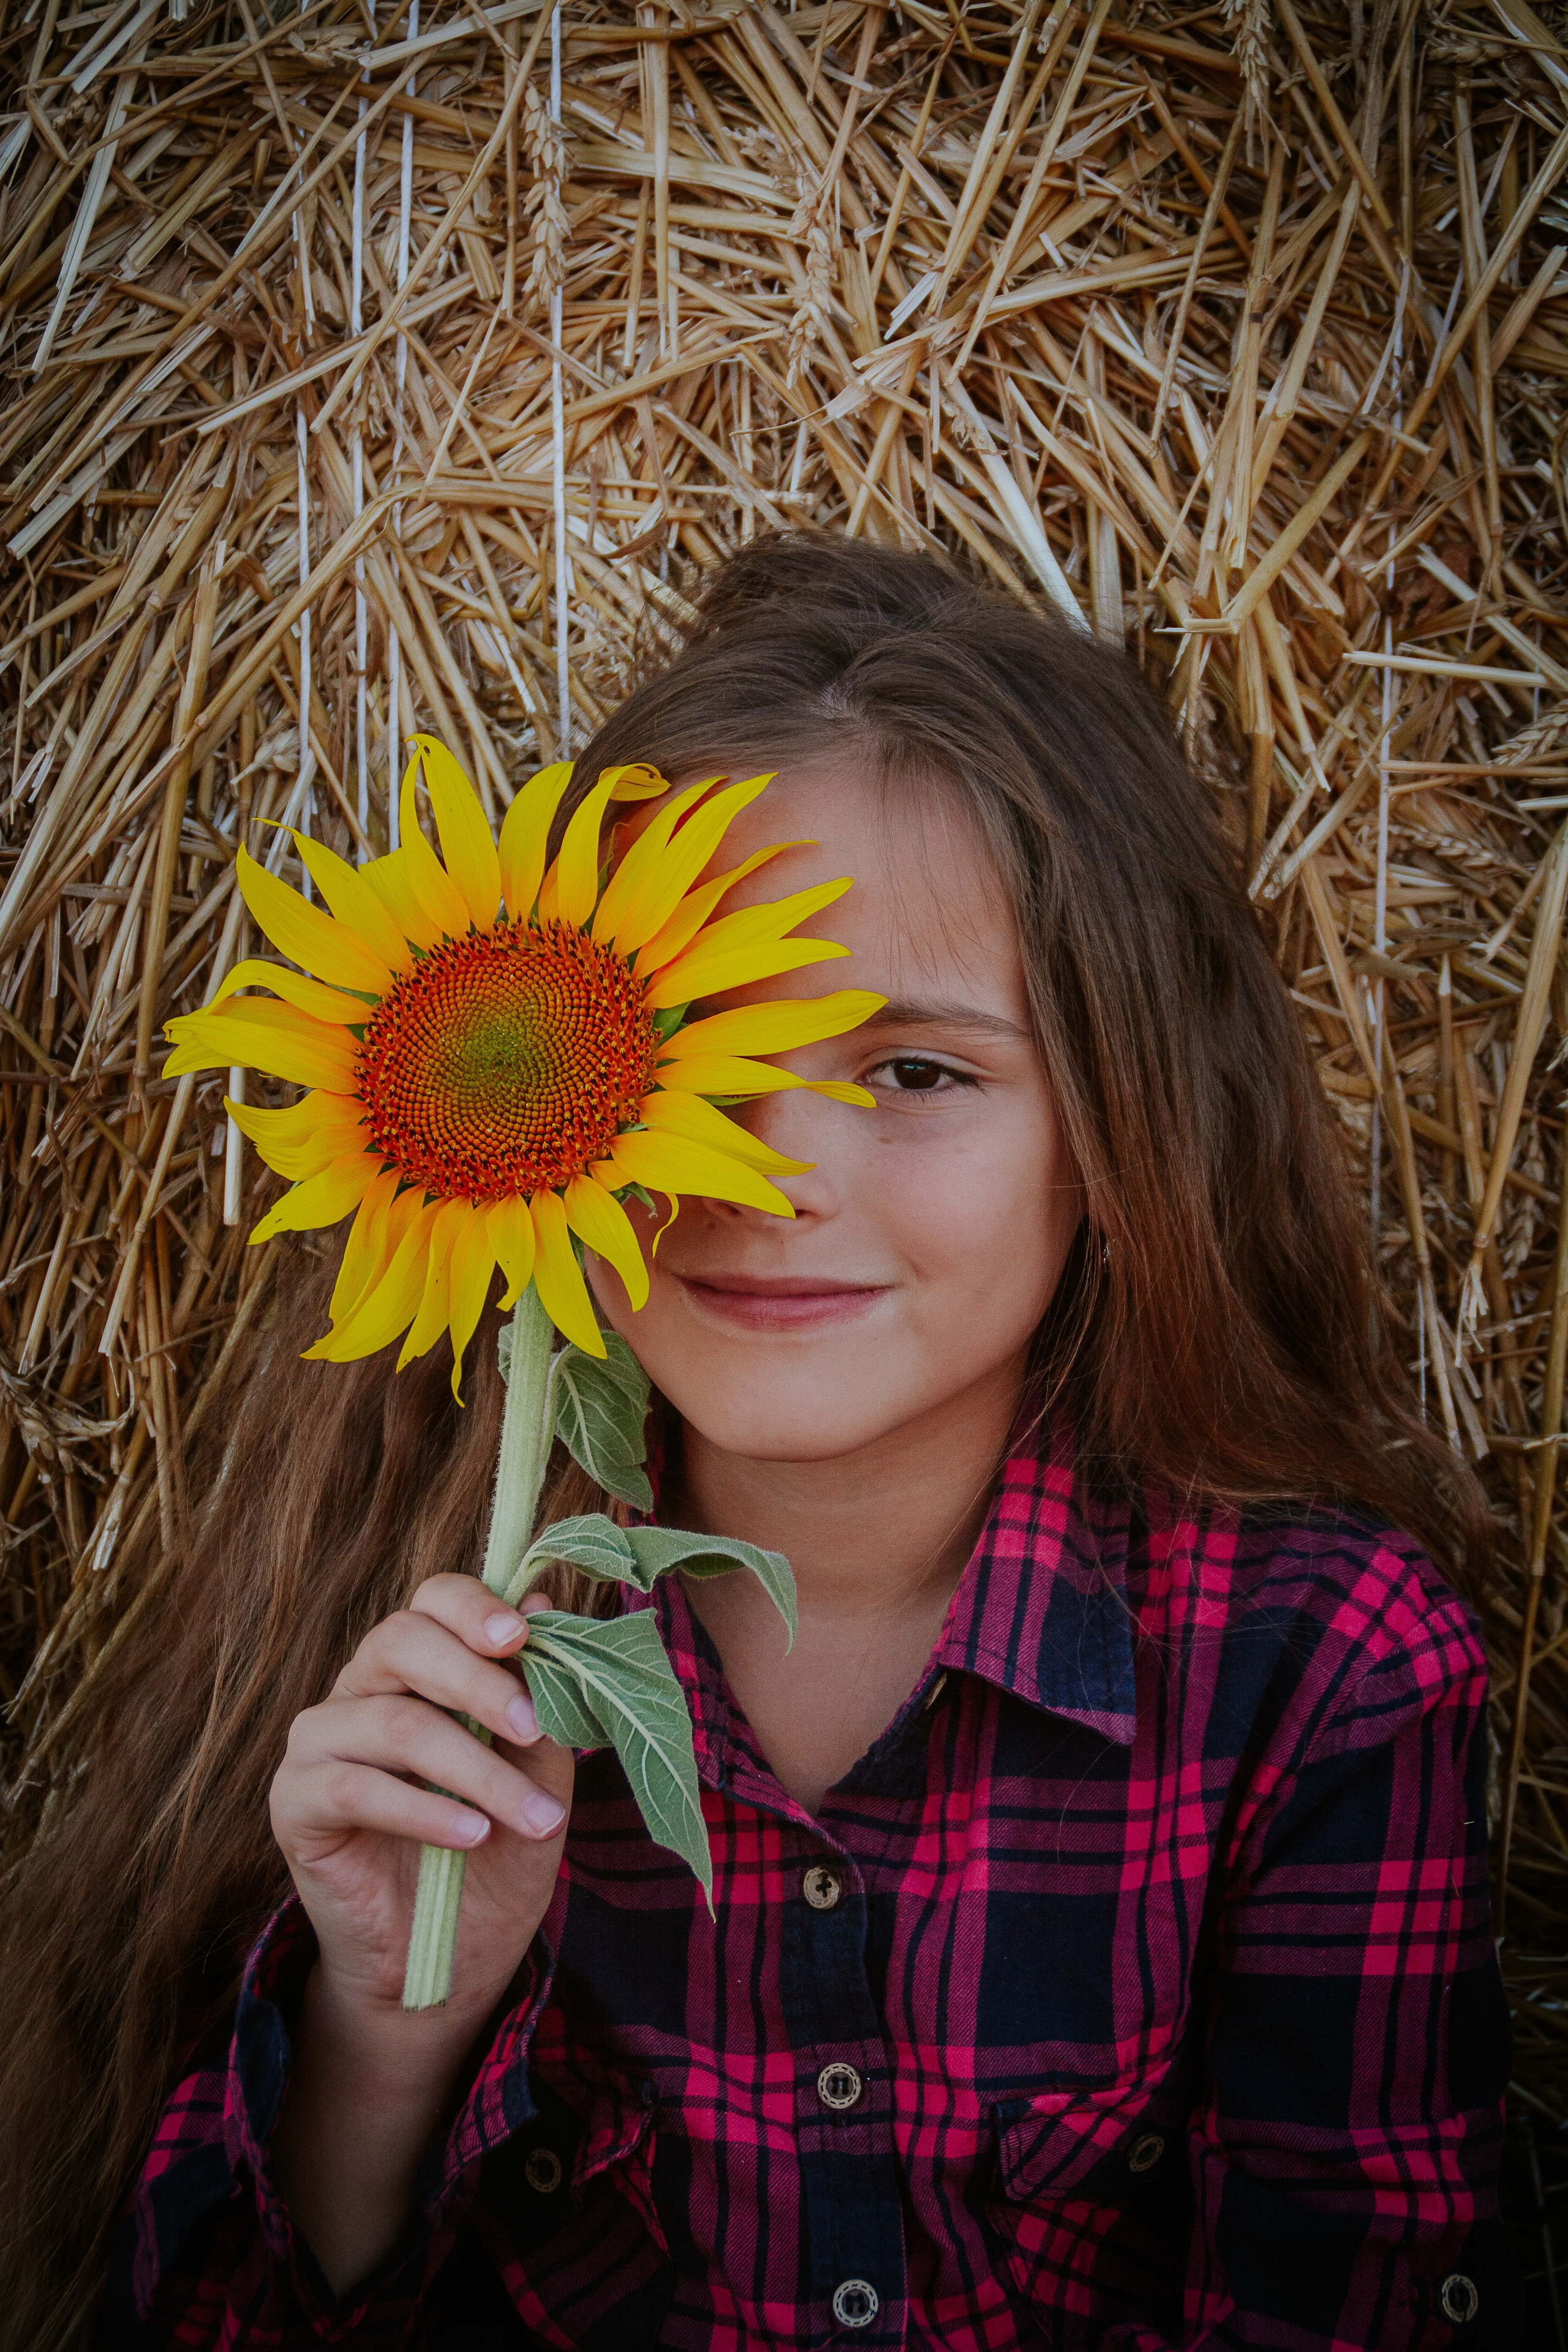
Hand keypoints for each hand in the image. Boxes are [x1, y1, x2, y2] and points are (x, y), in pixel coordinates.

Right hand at [270, 1574, 572, 2031]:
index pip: (433, 1600)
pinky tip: (472, 1835)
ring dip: (474, 1770)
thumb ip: (535, 1695)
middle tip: (530, 1728)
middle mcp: (361, 1686)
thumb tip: (541, 1602)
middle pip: (402, 1641)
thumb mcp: (536, 1770)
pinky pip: (357, 1788)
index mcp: (419, 1663)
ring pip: (394, 1723)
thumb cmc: (497, 1846)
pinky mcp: (295, 1801)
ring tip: (532, 1818)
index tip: (523, 1636)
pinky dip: (424, 1811)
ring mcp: (320, 1740)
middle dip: (477, 1682)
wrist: (451, 1950)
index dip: (474, 1607)